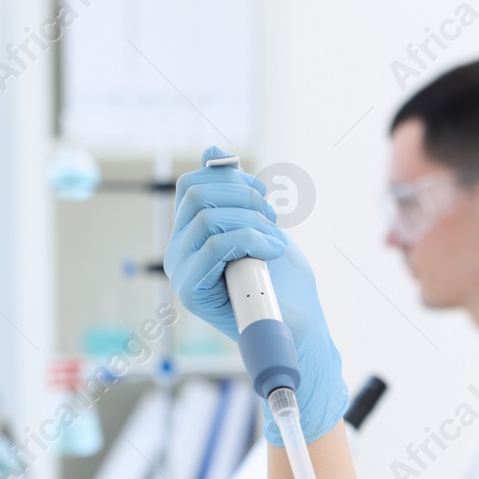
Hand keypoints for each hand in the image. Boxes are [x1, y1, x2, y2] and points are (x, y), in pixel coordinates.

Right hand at [164, 145, 346, 443]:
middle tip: (272, 219)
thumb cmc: (284, 281)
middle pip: (196, 194)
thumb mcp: (261, 224)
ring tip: (275, 241)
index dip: (230, 180)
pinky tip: (273, 251)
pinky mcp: (191, 292)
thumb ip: (236, 191)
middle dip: (243, 197)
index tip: (262, 197)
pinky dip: (252, 240)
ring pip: (207, 218)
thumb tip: (213, 150)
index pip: (192, 185)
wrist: (300, 328)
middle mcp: (179, 251)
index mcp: (190, 234)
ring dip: (252, 221)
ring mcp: (181, 271)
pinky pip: (216, 245)